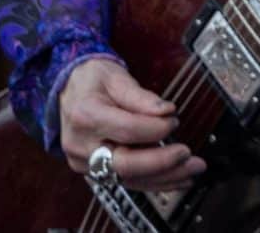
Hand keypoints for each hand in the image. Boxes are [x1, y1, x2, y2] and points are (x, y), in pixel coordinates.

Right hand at [58, 56, 204, 191]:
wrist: (68, 89)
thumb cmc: (92, 80)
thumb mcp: (115, 77)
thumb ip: (140, 96)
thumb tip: (166, 111)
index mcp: (86, 116)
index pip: (126, 130)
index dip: (155, 129)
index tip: (174, 121)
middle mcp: (81, 145)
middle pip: (125, 163)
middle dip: (162, 162)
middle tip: (188, 155)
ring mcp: (84, 162)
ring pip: (128, 178)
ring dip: (164, 178)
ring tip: (191, 171)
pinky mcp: (93, 171)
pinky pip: (125, 181)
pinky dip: (153, 182)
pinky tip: (176, 179)